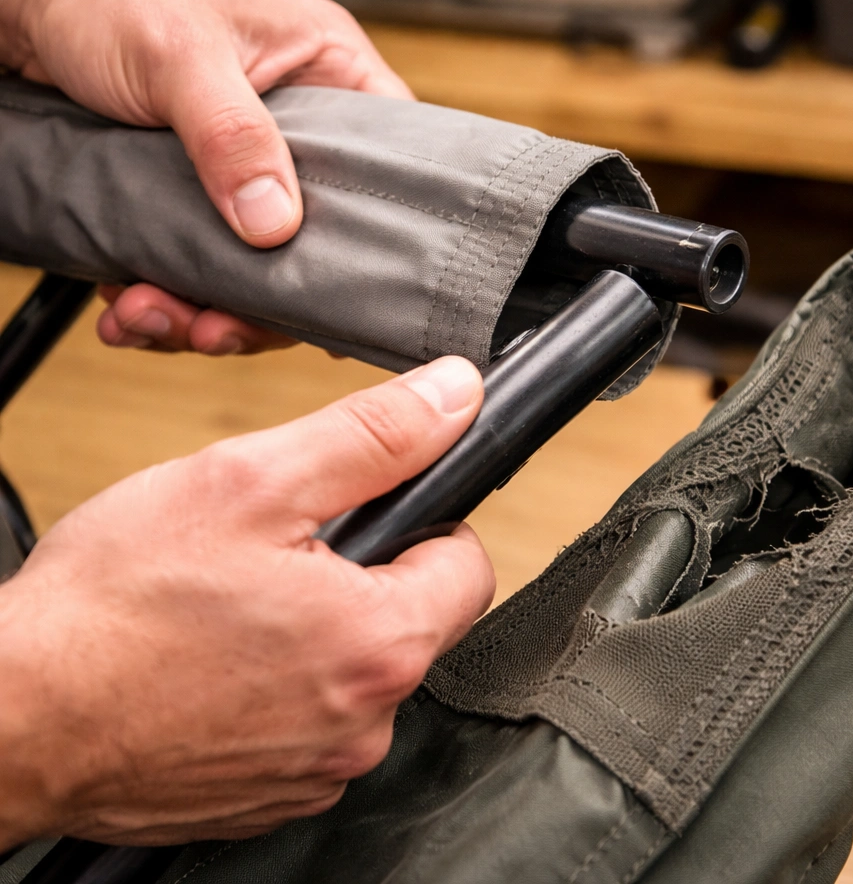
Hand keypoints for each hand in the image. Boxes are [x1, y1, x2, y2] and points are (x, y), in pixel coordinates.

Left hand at [0, 0, 412, 355]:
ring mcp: (248, 167)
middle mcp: (298, 127)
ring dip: (203, 308)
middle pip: (320, 237)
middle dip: (264, 298)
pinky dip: (168, 295)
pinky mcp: (202, 197)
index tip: (349, 296)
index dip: (382, 231)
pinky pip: (207, 264)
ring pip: (260, 263)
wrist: (21, 4)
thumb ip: (233, 137)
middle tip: (216, 327)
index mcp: (327, 71)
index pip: (390, 158)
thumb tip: (276, 222)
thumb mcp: (179, 56)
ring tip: (150, 315)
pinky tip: (132, 302)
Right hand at [0, 356, 492, 847]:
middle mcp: (363, 723)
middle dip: (363, 574)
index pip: (468, 564)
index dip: (424, 522)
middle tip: (279, 554)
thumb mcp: (253, 481)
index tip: (370, 513)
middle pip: (413, 619)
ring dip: (316, 631)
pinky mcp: (271, 796)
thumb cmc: (114, 606)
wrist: (13, 717)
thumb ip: (372, 435)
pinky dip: (278, 686)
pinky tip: (216, 662)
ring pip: (357, 670)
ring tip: (236, 608)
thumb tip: (452, 396)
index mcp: (380, 643)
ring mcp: (316, 769)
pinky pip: (310, 721)